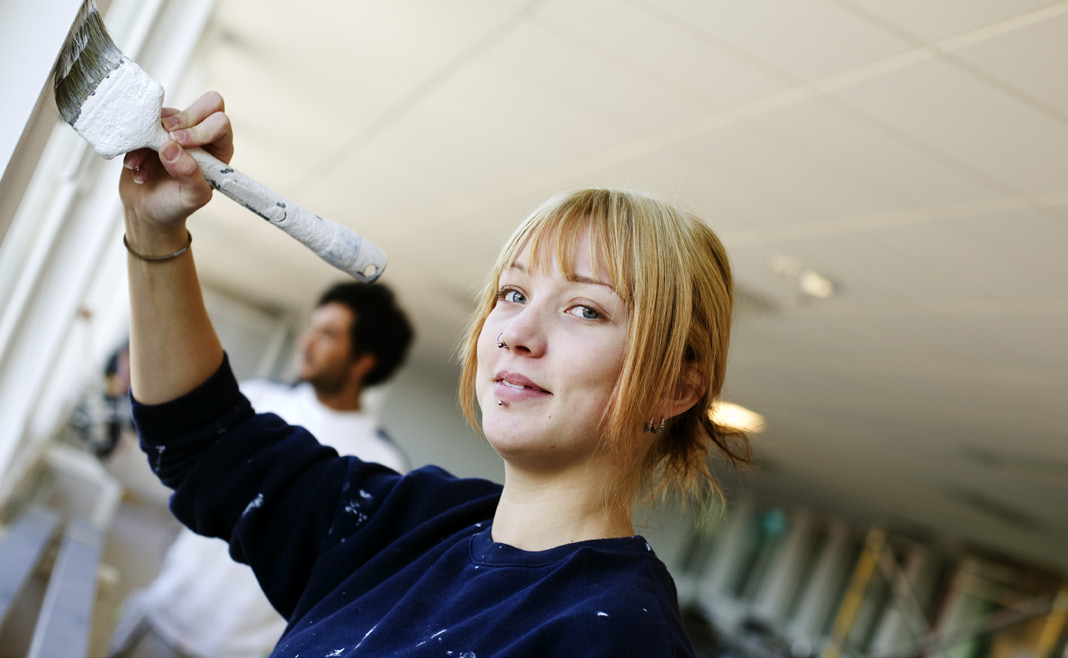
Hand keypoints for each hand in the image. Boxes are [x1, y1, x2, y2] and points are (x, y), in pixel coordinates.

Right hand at [120, 92, 234, 245]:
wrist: (147, 210)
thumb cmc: (175, 205)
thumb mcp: (191, 198)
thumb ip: (190, 175)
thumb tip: (171, 147)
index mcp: (219, 149)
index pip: (220, 122)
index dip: (201, 128)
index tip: (180, 143)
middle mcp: (200, 134)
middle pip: (206, 103)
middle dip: (181, 120)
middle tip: (163, 142)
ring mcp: (174, 129)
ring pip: (168, 112)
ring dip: (151, 138)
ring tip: (143, 167)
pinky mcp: (150, 130)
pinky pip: (141, 121)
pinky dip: (135, 143)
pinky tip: (135, 166)